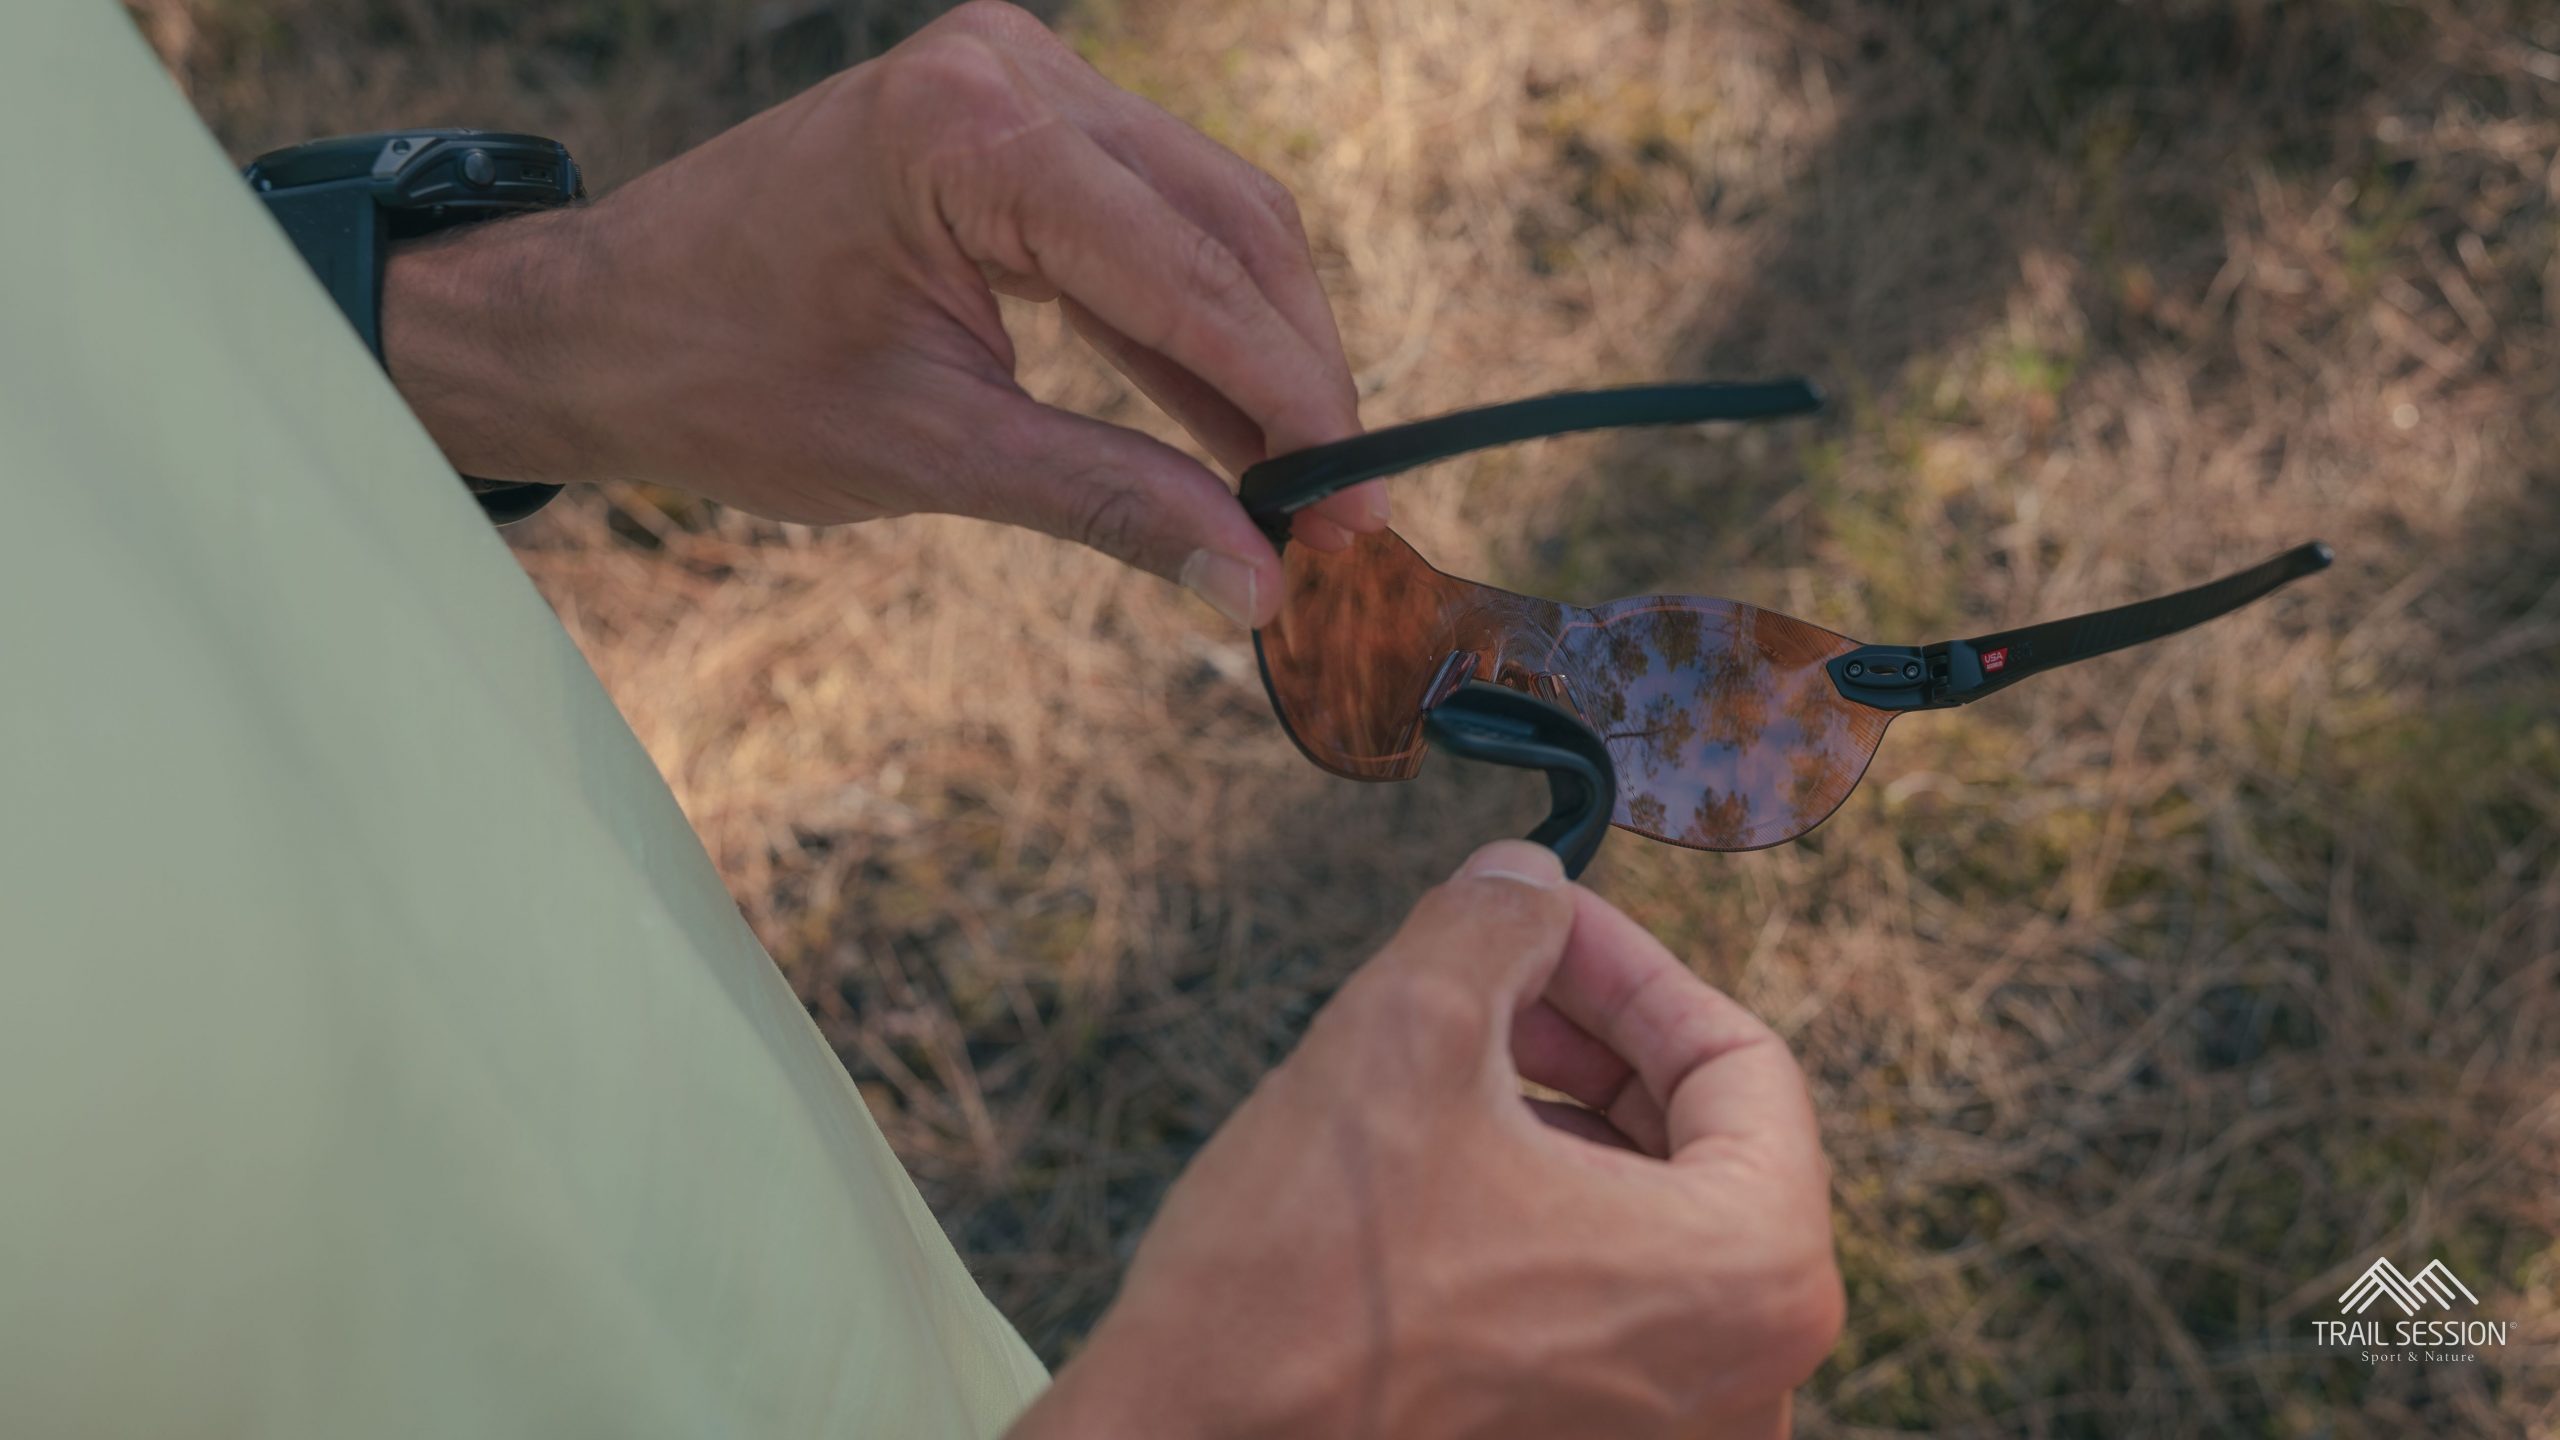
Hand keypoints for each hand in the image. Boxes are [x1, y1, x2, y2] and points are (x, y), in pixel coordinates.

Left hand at [380, 0, 1384, 625]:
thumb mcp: (929, 452)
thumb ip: (1109, 501)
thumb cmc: (722, 378)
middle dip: (1294, 371)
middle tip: (1346, 508)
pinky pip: (1141, 215)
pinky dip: (1187, 318)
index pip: (1189, 269)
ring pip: (1203, 215)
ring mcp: (1010, 77)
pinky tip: (1231, 420)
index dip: (1293, 395)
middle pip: (1225, 223)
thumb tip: (1254, 576)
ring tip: (1301, 479)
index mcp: (969, 135)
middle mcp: (1005, 71)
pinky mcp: (1007, 114)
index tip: (1356, 505)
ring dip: (1256, 348)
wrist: (596, 320)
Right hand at [1008, 841, 1842, 1438]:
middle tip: (1490, 989)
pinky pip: (1602, 1316)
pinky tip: (1432, 1187)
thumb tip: (1528, 881)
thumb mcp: (1400, 1035)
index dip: (1627, 965)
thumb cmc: (1299, 1289)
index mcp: (1754, 1275)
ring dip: (1558, 1129)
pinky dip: (1539, 1228)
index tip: (1540, 926)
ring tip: (1443, 1078)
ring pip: (1646, 1229)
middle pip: (1702, 1147)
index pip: (1740, 1059)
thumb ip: (1493, 924)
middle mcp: (1749, 1383)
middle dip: (1592, 1045)